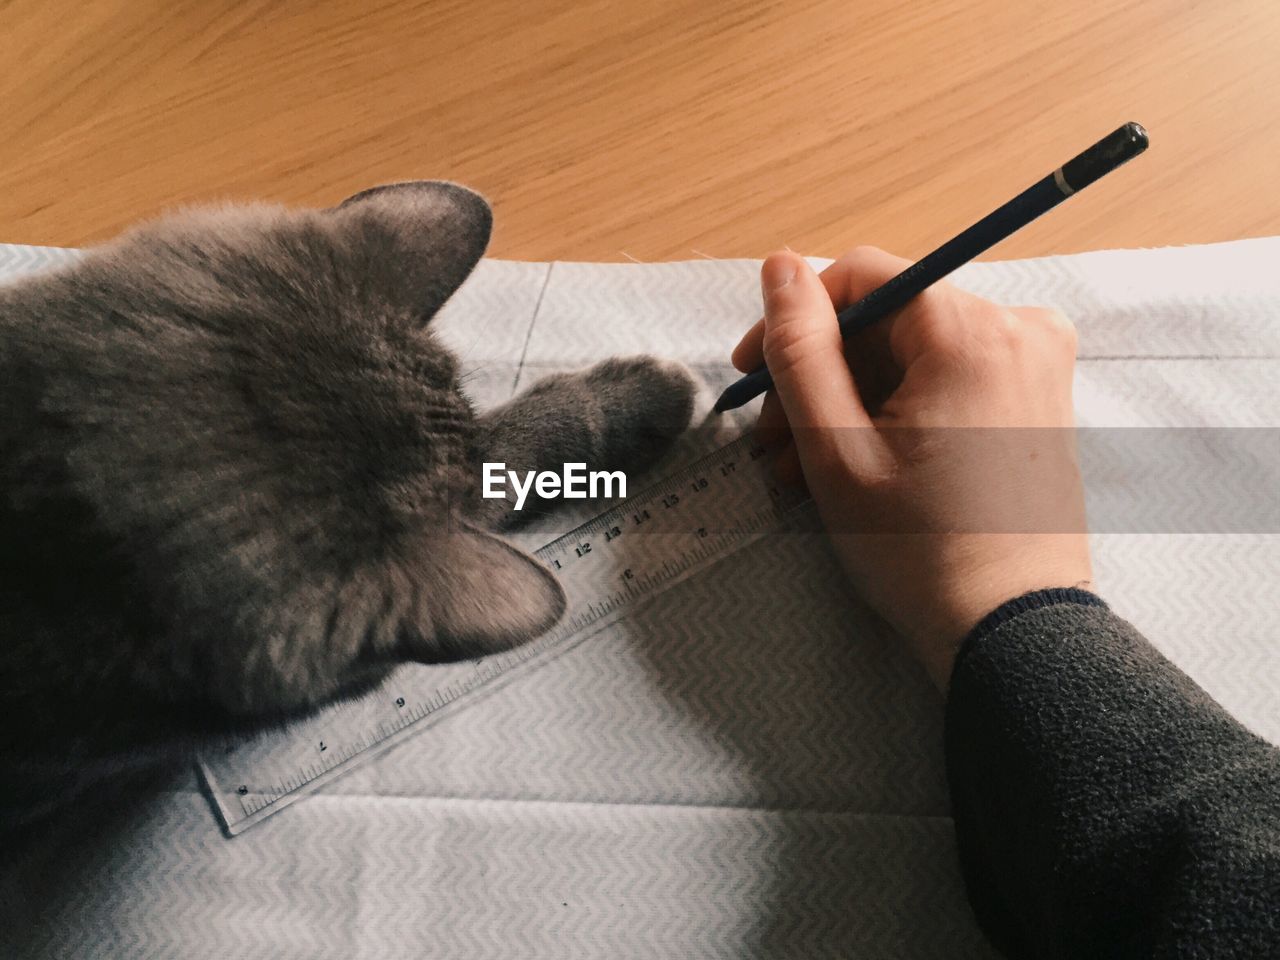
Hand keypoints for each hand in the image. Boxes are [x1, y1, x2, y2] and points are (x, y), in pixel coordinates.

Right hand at [732, 248, 1092, 689]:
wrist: (1008, 630)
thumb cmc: (922, 550)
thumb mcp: (835, 450)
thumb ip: (801, 349)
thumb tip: (781, 267)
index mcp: (972, 331)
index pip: (861, 276)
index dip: (795, 319)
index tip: (753, 372)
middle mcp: (1017, 330)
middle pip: (886, 319)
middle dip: (818, 375)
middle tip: (772, 441)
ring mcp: (1034, 366)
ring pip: (910, 353)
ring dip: (847, 401)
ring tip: (802, 468)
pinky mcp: (1035, 400)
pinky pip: (946, 379)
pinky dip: (894, 411)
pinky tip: (853, 464)